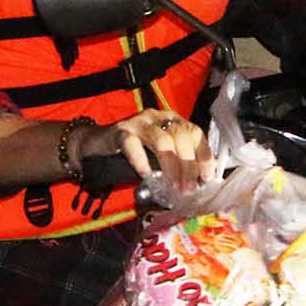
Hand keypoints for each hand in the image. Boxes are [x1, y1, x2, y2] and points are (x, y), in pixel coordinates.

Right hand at [76, 109, 214, 191]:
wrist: (99, 144)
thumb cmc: (134, 152)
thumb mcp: (160, 155)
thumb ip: (177, 163)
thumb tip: (197, 183)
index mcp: (173, 120)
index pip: (195, 132)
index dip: (203, 155)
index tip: (206, 178)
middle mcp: (159, 117)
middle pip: (181, 136)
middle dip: (188, 165)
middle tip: (187, 188)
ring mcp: (139, 122)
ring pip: (162, 141)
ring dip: (170, 166)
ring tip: (172, 186)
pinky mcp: (121, 131)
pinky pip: (133, 145)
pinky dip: (141, 161)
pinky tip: (145, 175)